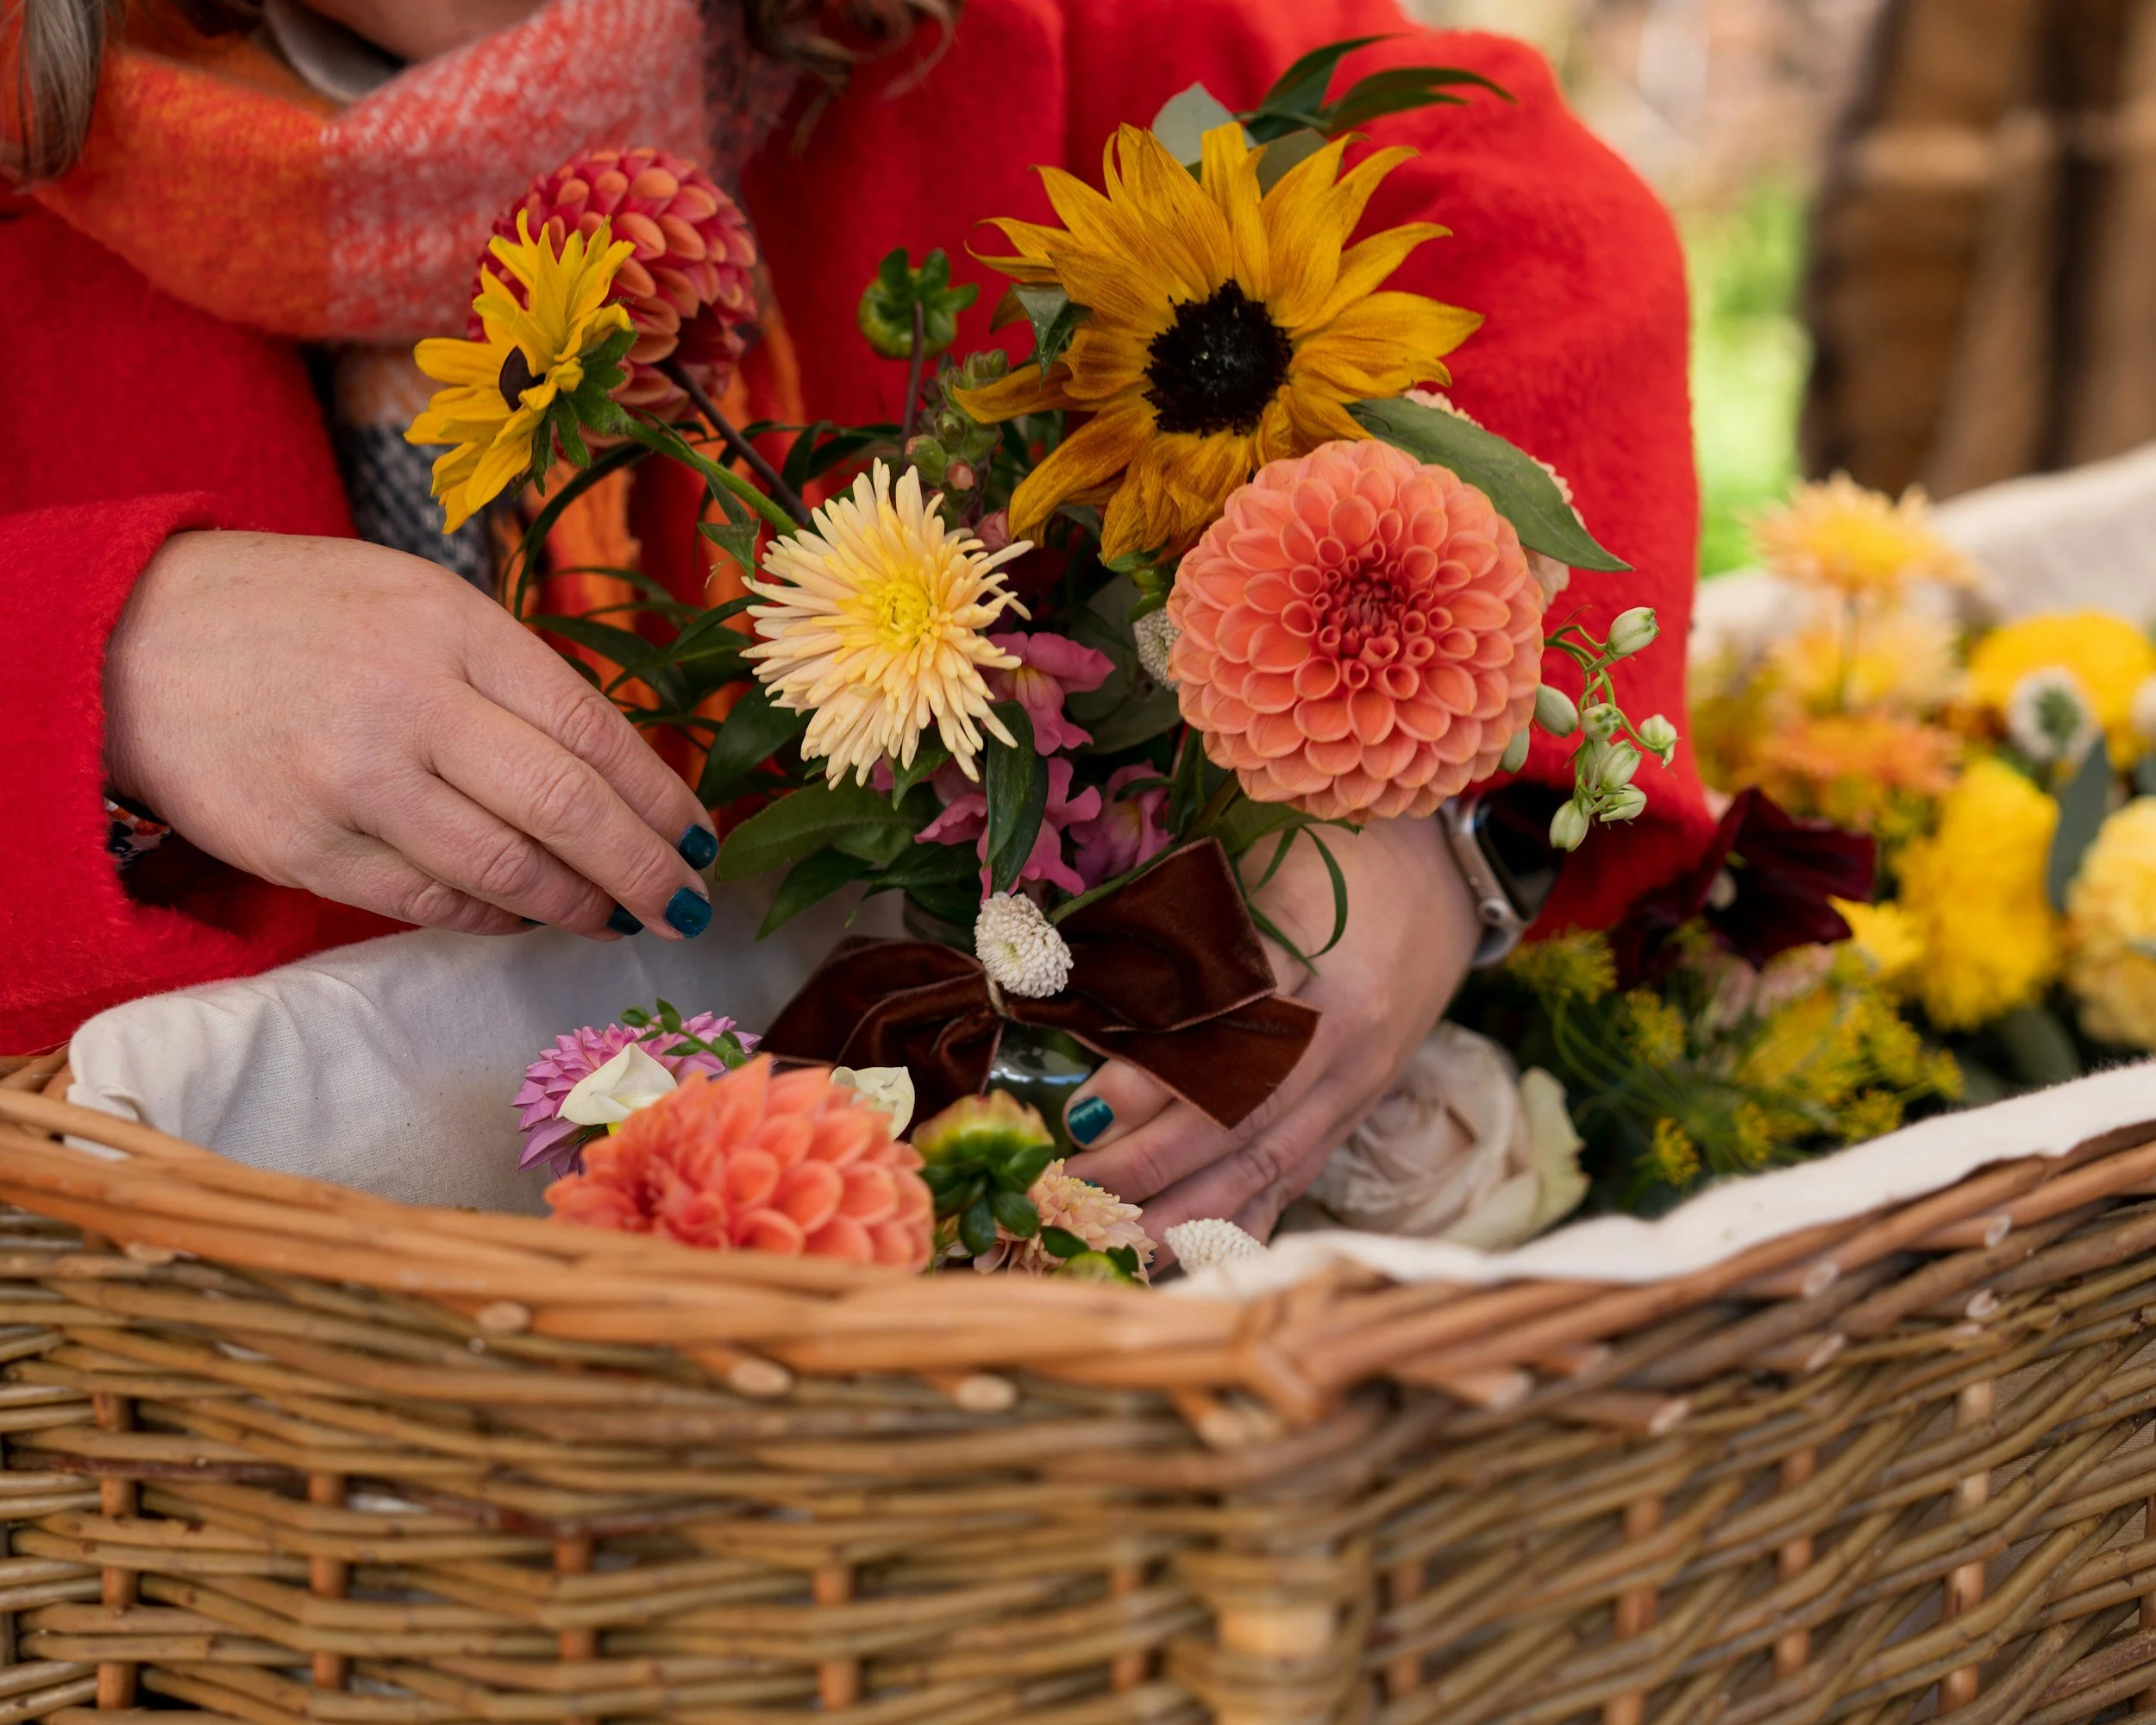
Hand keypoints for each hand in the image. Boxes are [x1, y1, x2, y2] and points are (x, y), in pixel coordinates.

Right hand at [104, 531, 716, 939]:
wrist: (130, 639)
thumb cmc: (300, 614)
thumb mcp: (416, 600)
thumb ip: (511, 674)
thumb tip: (621, 771)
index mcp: (452, 627)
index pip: (591, 728)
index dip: (661, 797)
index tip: (703, 839)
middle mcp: (409, 702)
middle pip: (566, 807)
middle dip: (646, 869)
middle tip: (689, 907)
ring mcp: (354, 782)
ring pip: (506, 869)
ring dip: (579, 905)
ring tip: (619, 918)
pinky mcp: (306, 849)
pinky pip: (430, 902)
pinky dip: (493, 914)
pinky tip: (524, 912)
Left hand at [1062, 814, 1478, 1248]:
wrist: (1447, 870)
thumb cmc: (1336, 853)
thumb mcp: (1262, 867)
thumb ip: (1187, 931)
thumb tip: (1084, 989)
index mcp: (1324, 971)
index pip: (1232, 1044)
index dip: (1157, 1084)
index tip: (1085, 1108)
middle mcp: (1349, 1043)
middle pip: (1248, 1125)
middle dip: (1155, 1168)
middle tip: (1070, 1190)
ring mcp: (1360, 1084)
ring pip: (1271, 1167)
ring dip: (1188, 1214)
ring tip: (1111, 1242)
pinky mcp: (1359, 1106)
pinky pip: (1298, 1176)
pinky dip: (1241, 1221)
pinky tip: (1187, 1257)